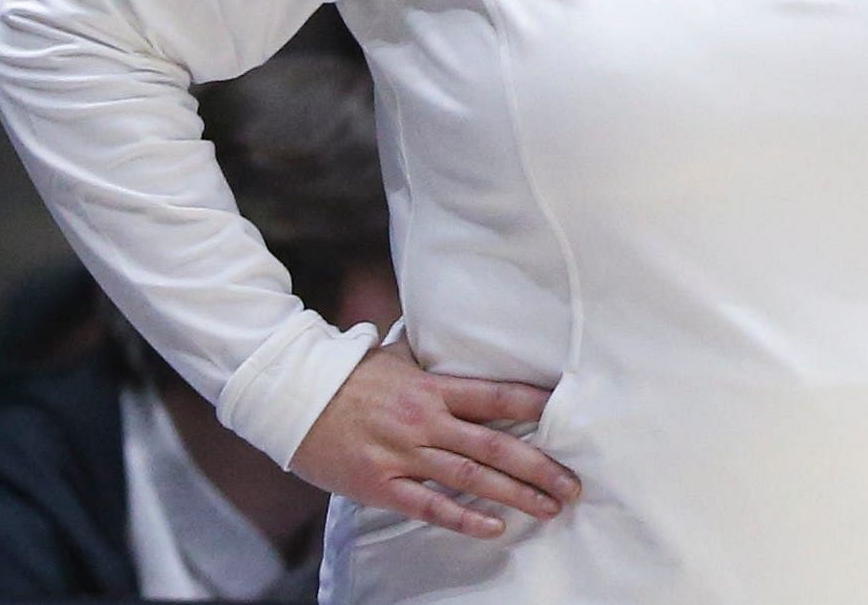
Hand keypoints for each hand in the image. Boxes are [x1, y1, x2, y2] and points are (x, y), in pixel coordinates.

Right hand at [290, 341, 581, 538]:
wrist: (294, 399)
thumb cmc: (351, 377)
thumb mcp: (397, 357)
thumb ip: (434, 359)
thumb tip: (463, 340)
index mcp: (433, 388)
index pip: (496, 395)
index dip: (535, 405)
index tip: (570, 417)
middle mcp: (425, 421)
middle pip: (495, 444)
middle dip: (539, 466)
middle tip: (573, 484)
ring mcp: (403, 455)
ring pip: (471, 477)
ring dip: (515, 494)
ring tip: (549, 507)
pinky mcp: (380, 484)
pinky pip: (429, 506)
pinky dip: (464, 518)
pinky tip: (494, 527)